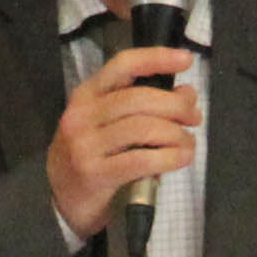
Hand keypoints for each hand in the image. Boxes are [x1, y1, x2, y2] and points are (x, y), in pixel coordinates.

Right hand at [46, 40, 200, 237]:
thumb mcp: (109, 123)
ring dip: (176, 135)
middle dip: (176, 106)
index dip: (157, 58)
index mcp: (86, 94)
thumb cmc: (93, 155)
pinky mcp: (95, 173)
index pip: (123, 65)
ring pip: (144, 128)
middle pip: (140, 98)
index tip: (186, 60)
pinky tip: (182, 158)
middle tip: (194, 117)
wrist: (61, 197)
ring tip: (188, 143)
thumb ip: (143, 106)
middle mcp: (82, 115)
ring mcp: (85, 145)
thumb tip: (186, 95)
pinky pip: (142, 160)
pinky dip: (170, 157)